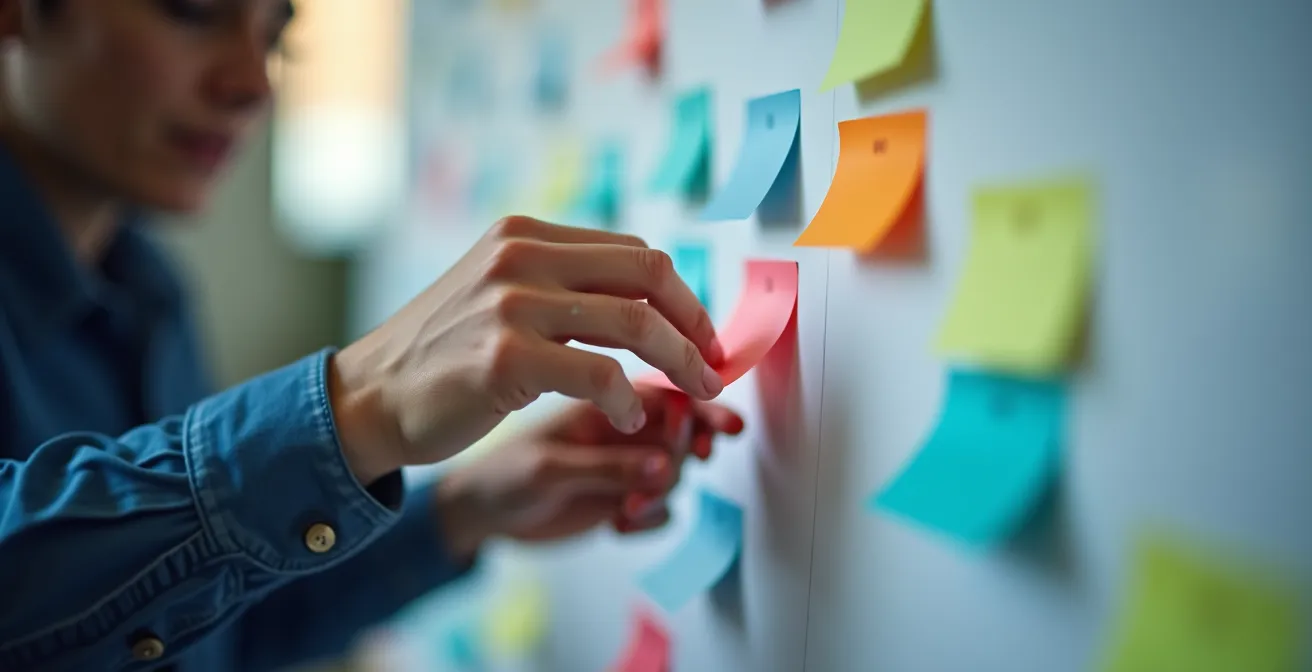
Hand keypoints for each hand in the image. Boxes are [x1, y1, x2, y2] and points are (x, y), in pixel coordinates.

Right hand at [329, 217, 726, 484]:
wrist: (368, 399)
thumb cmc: (441, 357)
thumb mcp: (499, 295)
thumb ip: (560, 286)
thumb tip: (645, 302)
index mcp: (523, 234)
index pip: (632, 251)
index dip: (681, 294)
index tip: (702, 332)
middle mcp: (519, 256)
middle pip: (647, 274)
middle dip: (694, 322)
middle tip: (714, 362)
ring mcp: (511, 303)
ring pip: (635, 322)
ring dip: (680, 362)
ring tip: (693, 391)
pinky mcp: (505, 357)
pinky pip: (600, 375)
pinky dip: (629, 400)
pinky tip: (629, 418)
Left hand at [434, 386, 745, 556]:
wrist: (474, 512)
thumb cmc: (497, 473)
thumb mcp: (547, 471)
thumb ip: (607, 468)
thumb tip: (664, 465)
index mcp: (598, 396)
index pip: (662, 386)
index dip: (697, 403)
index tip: (718, 426)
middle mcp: (615, 423)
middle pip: (680, 424)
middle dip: (692, 443)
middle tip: (696, 461)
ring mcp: (619, 457)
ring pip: (674, 467)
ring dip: (664, 489)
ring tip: (628, 511)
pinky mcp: (619, 495)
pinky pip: (659, 507)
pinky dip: (650, 518)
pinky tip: (619, 527)